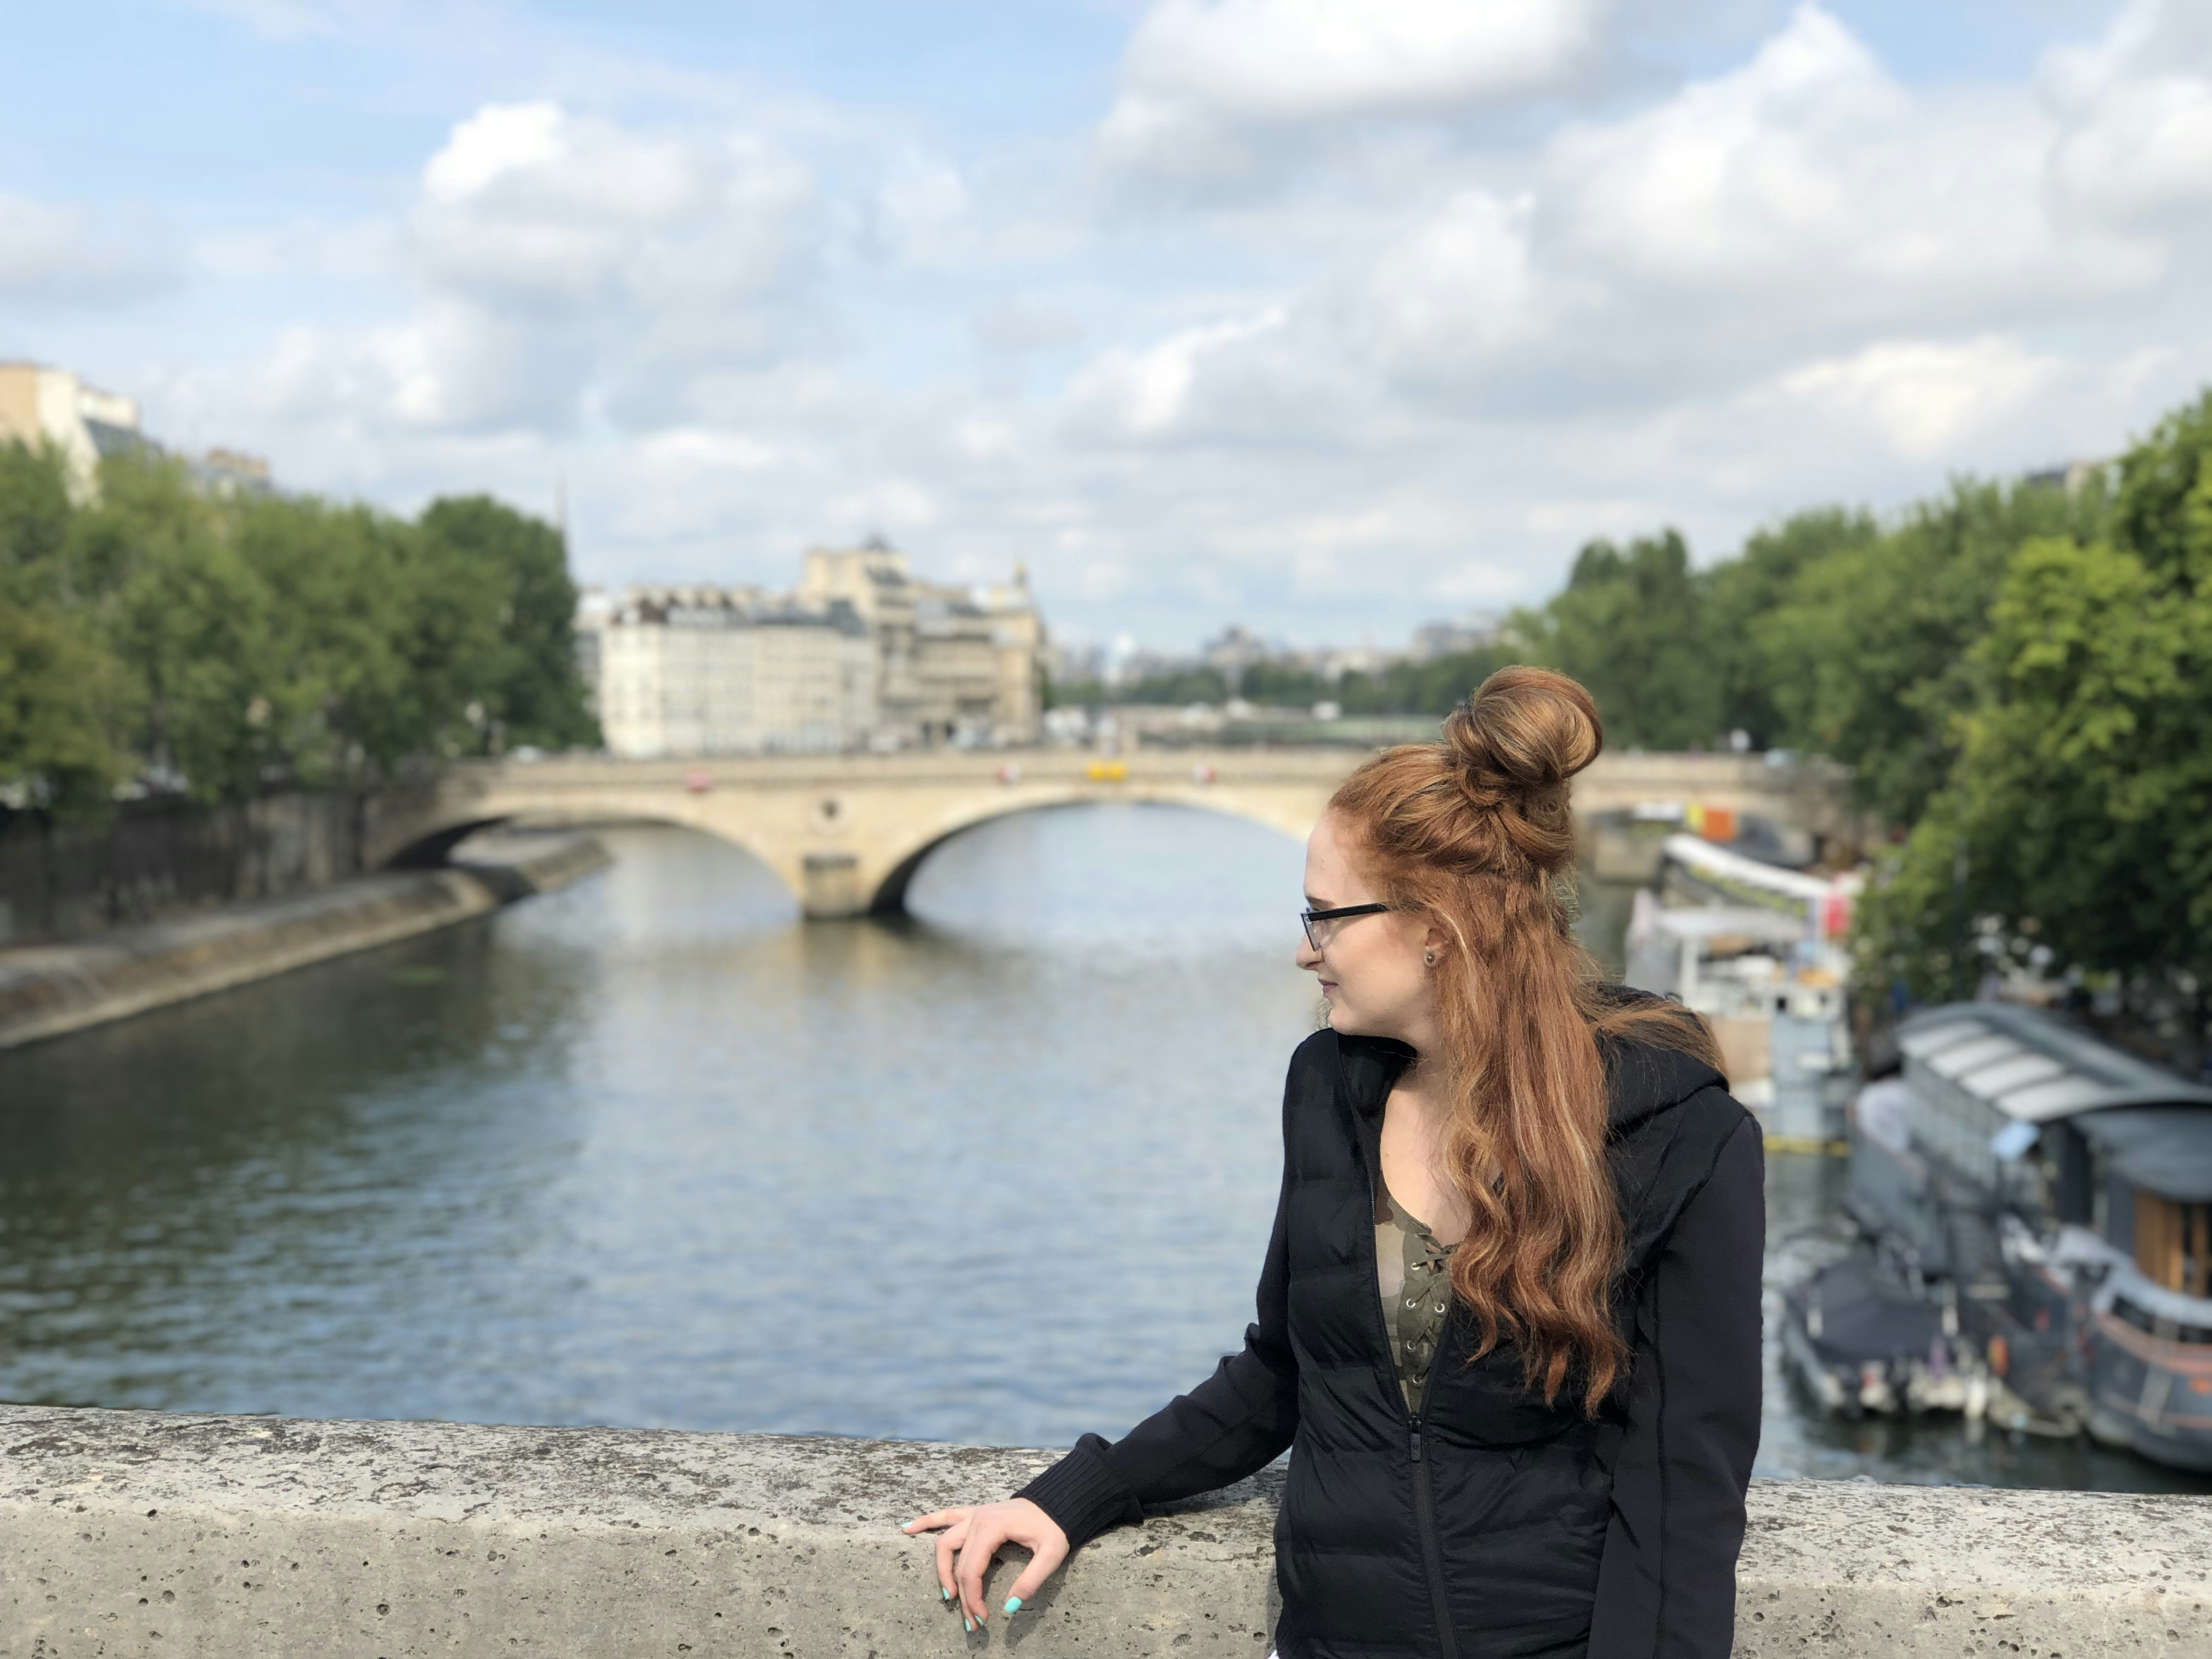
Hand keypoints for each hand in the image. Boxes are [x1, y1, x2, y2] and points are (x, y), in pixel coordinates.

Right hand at [901, 1498, 1068, 1629]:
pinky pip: (945, 1516)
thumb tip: (1009, 1607)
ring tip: (945, 1595)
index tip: (982, 1618)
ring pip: (944, 1543)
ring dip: (941, 1570)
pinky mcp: (975, 1514)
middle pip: (958, 1564)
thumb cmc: (1054, 1526)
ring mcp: (973, 1515)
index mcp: (991, 1528)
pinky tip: (907, 1528)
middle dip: (961, 1595)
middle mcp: (976, 1519)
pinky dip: (926, 1521)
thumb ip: (1031, 1581)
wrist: (1057, 1501)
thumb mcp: (1051, 1555)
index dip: (973, 1598)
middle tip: (970, 1620)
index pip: (971, 1570)